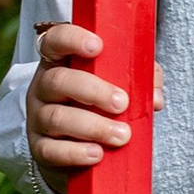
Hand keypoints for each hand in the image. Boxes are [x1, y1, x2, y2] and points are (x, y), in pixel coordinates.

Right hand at [26, 21, 128, 178]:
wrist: (79, 150)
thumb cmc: (102, 107)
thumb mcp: (120, 86)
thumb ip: (141, 81)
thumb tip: (156, 98)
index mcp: (61, 63)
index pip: (55, 40)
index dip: (72, 39)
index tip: (97, 46)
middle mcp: (43, 87)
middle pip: (58, 81)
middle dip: (94, 91)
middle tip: (122, 103)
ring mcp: (37, 118)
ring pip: (57, 118)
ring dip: (93, 126)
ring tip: (122, 135)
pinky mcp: (39, 148)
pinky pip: (51, 150)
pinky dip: (76, 153)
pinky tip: (97, 154)